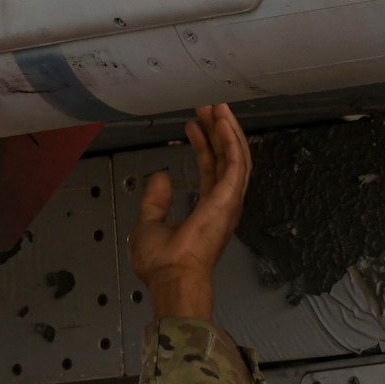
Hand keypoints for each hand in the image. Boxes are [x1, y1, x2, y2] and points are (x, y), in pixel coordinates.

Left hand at [128, 104, 251, 320]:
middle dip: (218, 131)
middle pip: (226, 158)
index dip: (204, 145)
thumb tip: (161, 176)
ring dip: (227, 130)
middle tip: (208, 108)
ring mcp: (229, 200)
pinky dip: (231, 140)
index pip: (210, 169)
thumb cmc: (161, 262)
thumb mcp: (149, 223)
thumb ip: (156, 200)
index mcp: (207, 210)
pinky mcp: (229, 197)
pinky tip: (223, 121)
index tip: (193, 125)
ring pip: (235, 156)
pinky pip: (235, 162)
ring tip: (217, 107)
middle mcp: (222, 203)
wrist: (170, 276)